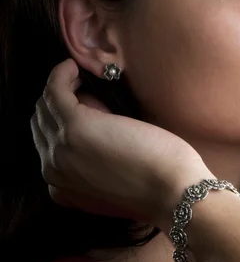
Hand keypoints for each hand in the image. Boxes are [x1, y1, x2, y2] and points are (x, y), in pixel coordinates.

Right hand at [30, 58, 213, 231]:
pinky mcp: (75, 125)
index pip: (47, 146)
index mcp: (60, 189)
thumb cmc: (157, 185)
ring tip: (82, 77)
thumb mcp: (113, 182)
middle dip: (60, 103)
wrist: (174, 194)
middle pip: (42, 123)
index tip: (87, 107)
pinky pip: (55, 90)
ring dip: (61, 86)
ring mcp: (60, 147)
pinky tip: (74, 67)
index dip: (63, 122)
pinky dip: (62, 74)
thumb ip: (95, 163)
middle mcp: (52, 170)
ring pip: (46, 106)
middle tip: (85, 89)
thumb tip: (94, 123)